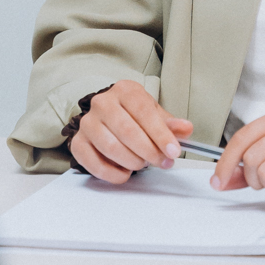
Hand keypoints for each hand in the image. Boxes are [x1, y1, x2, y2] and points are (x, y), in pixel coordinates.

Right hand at [69, 79, 193, 184]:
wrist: (108, 118)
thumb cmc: (135, 116)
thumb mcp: (155, 115)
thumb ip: (171, 124)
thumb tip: (185, 129)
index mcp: (125, 91)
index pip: (144, 112)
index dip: (161, 135)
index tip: (173, 152)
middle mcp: (102, 103)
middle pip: (127, 131)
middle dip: (149, 152)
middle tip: (162, 162)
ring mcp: (87, 123)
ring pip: (111, 148)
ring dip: (132, 162)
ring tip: (143, 164)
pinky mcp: (78, 143)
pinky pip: (94, 163)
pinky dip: (113, 174)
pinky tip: (125, 173)